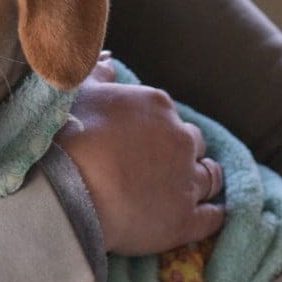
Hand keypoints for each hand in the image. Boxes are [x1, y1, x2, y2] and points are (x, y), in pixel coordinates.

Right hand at [56, 55, 224, 255]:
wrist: (66, 190)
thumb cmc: (66, 137)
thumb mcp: (78, 92)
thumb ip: (97, 73)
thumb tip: (109, 62)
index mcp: (158, 106)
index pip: (170, 117)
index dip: (159, 132)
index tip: (145, 144)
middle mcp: (180, 140)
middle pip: (193, 145)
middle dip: (182, 154)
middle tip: (165, 167)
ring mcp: (186, 181)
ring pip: (210, 177)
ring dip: (204, 180)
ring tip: (193, 189)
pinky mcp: (185, 220)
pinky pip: (213, 217)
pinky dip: (215, 215)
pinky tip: (211, 215)